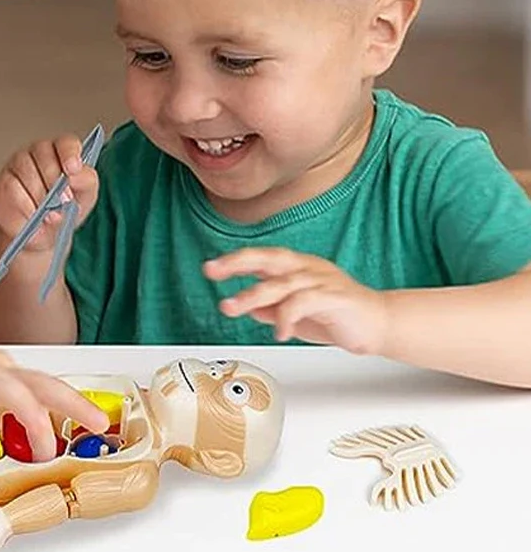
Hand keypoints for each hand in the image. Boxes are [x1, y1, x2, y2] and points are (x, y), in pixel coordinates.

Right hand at [0, 135, 98, 253]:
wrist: (38, 230)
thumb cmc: (64, 207)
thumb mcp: (84, 197)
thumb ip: (84, 184)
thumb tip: (69, 188)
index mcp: (64, 152)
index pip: (67, 143)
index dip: (69, 154)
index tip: (72, 169)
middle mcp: (41, 152)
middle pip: (45, 156)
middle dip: (54, 181)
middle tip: (62, 201)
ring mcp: (19, 163)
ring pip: (28, 171)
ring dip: (39, 195)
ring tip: (47, 213)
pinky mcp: (4, 180)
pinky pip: (13, 189)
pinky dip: (25, 206)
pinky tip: (32, 215)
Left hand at [203, 248, 388, 354]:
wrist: (380, 325)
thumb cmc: (338, 317)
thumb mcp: (297, 315)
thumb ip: (274, 309)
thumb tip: (250, 308)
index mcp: (297, 267)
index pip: (261, 257)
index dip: (235, 261)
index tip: (211, 268)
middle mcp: (307, 268)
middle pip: (268, 258)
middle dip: (237, 262)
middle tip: (213, 270)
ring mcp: (322, 280)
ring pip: (281, 282)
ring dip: (253, 295)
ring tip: (232, 308)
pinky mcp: (335, 297)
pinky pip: (304, 302)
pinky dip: (286, 316)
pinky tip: (278, 332)